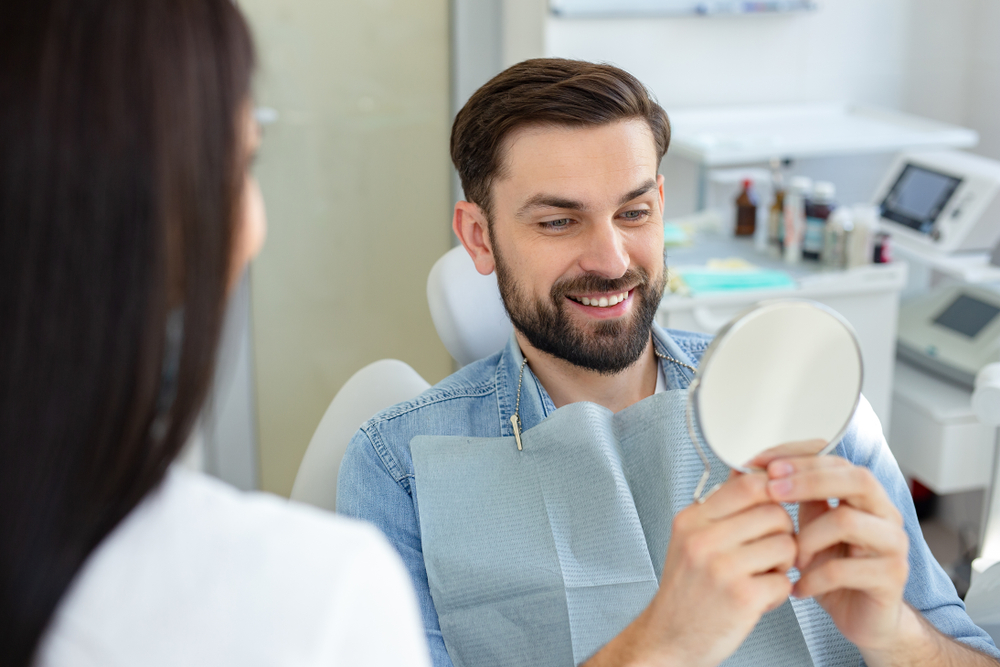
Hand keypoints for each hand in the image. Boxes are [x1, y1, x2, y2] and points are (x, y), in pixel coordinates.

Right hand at [587, 471, 796, 666]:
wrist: (669, 638)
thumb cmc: (687, 591)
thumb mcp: (690, 539)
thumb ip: (721, 509)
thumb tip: (753, 472)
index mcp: (692, 520)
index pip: (747, 483)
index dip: (774, 490)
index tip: (778, 501)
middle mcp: (703, 539)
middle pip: (774, 513)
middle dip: (783, 532)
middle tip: (769, 550)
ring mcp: (722, 568)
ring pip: (786, 546)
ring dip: (783, 564)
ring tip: (762, 575)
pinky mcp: (742, 597)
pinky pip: (784, 581)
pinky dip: (778, 593)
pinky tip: (759, 597)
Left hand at [764, 454, 909, 655]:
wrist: (862, 618)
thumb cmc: (830, 567)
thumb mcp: (804, 525)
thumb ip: (788, 497)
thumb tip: (745, 469)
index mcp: (862, 494)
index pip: (836, 458)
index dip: (799, 456)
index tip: (763, 463)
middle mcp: (884, 512)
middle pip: (856, 478)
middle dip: (808, 481)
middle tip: (771, 492)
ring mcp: (893, 543)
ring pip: (848, 522)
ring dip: (807, 539)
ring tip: (789, 558)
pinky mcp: (892, 577)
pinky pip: (845, 569)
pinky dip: (813, 578)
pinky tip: (798, 588)